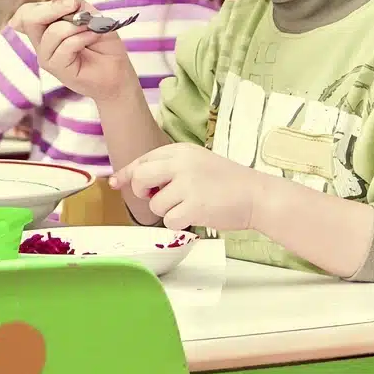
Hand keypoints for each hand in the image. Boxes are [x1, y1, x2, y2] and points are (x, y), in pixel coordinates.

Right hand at [9, 0, 135, 101]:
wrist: (118, 74)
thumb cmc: (104, 47)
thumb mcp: (93, 17)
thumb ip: (76, 6)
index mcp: (45, 29)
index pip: (26, 14)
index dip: (43, 5)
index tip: (71, 3)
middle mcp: (42, 43)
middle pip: (29, 19)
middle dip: (53, 9)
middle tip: (75, 6)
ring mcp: (47, 57)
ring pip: (52, 32)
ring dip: (77, 25)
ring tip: (93, 28)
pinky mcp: (57, 68)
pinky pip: (66, 46)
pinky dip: (83, 37)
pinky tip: (94, 36)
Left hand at [112, 144, 263, 232]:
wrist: (258, 195)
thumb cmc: (227, 183)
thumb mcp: (197, 163)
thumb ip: (167, 168)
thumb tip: (126, 180)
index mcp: (181, 150)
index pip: (143, 160)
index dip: (127, 173)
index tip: (115, 182)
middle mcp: (181, 163)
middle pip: (141, 178)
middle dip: (142, 192)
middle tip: (157, 197)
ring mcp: (187, 184)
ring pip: (154, 205)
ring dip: (168, 211)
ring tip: (191, 205)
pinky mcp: (194, 205)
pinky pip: (169, 220)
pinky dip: (179, 223)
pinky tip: (196, 216)